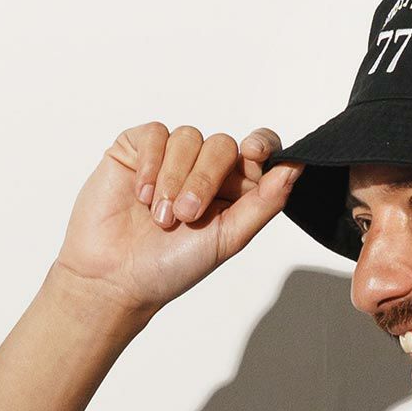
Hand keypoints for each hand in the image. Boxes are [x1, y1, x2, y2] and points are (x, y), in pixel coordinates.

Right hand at [51, 123, 302, 320]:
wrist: (116, 276)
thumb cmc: (171, 267)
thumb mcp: (229, 238)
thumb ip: (264, 203)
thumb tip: (295, 169)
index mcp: (232, 191)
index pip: (257, 151)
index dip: (261, 145)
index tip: (254, 154)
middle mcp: (204, 170)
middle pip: (223, 145)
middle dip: (206, 179)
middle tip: (187, 215)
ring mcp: (170, 157)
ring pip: (189, 137)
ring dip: (175, 179)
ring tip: (161, 217)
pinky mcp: (137, 148)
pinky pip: (156, 134)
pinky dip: (152, 165)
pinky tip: (142, 196)